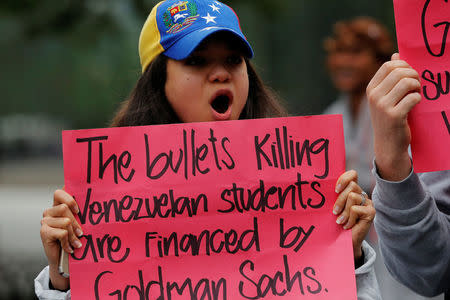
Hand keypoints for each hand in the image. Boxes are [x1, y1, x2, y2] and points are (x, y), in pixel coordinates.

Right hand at [40, 189, 82, 289]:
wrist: (63, 260)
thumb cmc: (73, 239)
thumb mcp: (78, 224)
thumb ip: (79, 214)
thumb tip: (94, 203)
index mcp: (57, 206)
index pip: (59, 193)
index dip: (69, 199)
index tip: (78, 210)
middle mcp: (49, 212)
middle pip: (65, 208)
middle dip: (76, 223)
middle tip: (81, 233)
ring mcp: (45, 221)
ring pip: (65, 222)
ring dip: (73, 235)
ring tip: (76, 242)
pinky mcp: (44, 232)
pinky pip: (62, 233)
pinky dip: (68, 242)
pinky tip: (69, 248)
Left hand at [334, 170, 374, 260]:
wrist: (344, 241)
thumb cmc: (336, 222)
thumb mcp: (334, 206)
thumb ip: (333, 196)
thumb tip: (321, 185)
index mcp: (352, 190)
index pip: (352, 174)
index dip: (344, 179)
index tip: (335, 190)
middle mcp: (362, 194)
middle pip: (351, 186)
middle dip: (339, 200)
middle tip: (334, 212)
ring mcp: (368, 203)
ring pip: (352, 196)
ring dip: (344, 211)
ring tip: (341, 221)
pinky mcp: (371, 212)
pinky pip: (356, 209)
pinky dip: (349, 218)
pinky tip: (348, 225)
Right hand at [366, 53, 420, 180]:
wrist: (388, 145)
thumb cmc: (390, 118)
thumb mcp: (386, 97)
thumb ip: (390, 77)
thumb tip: (396, 54)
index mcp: (371, 89)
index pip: (388, 65)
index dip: (404, 66)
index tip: (410, 75)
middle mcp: (374, 96)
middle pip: (399, 72)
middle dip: (413, 75)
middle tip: (417, 85)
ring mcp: (382, 106)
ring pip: (406, 83)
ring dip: (417, 86)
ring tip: (417, 93)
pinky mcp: (394, 116)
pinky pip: (413, 97)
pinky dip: (418, 99)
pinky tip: (415, 104)